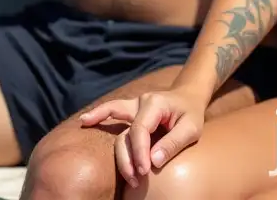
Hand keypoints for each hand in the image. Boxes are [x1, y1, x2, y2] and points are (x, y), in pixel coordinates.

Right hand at [78, 87, 207, 186]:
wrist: (189, 97)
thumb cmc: (191, 112)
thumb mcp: (192, 128)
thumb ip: (174, 142)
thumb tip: (154, 161)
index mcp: (155, 103)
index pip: (140, 129)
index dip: (140, 152)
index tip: (145, 171)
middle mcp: (140, 102)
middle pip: (126, 133)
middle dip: (129, 159)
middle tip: (137, 180)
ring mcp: (133, 106)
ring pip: (116, 127)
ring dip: (120, 154)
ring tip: (129, 177)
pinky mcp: (130, 113)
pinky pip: (111, 113)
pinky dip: (99, 116)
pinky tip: (84, 122)